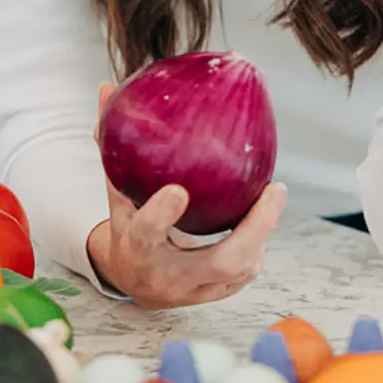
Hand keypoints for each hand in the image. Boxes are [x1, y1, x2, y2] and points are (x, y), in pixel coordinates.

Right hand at [85, 84, 287, 309]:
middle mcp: (168, 278)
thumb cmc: (127, 227)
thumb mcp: (115, 192)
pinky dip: (258, 241)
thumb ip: (112, 146)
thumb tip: (107, 88)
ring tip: (273, 193)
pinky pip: (247, 272)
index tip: (179, 190)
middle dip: (254, 228)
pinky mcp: (218, 293)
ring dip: (262, 231)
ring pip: (242, 269)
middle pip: (219, 262)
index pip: (145, 235)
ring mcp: (197, 291)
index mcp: (136, 252)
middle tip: (275, 189)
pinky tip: (264, 211)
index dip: (161, 216)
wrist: (136, 281)